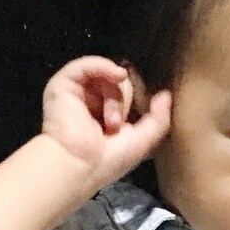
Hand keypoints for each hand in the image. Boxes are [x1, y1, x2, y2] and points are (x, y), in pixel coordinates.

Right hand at [41, 56, 171, 188]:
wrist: (80, 165)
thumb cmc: (109, 160)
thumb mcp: (142, 141)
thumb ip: (158, 119)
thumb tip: (166, 95)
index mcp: (108, 115)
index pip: (128, 93)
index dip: (138, 97)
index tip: (145, 110)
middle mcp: (92, 102)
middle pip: (120, 83)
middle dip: (125, 102)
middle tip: (116, 126)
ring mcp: (78, 92)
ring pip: (107, 75)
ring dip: (115, 97)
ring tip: (110, 122)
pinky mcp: (64, 84)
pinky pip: (88, 64)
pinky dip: (104, 66)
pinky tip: (117, 75)